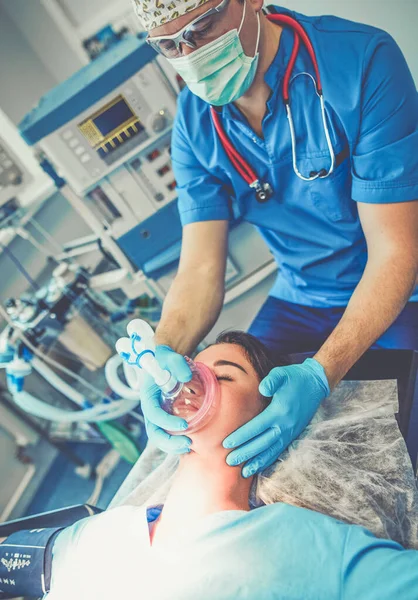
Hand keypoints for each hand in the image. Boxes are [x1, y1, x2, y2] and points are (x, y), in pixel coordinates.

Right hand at [140, 345, 192, 453]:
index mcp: (148, 397)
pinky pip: (167, 433)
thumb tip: (187, 377)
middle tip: (188, 443)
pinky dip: (176, 441)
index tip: (185, 425)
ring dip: (172, 445)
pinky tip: (190, 443)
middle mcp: (151, 409)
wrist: (162, 361)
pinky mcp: (165, 417)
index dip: (167, 423)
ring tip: (190, 447)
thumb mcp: (169, 357)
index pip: (154, 414)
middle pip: (154, 432)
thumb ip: (177, 364)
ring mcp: (157, 415)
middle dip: (169, 442)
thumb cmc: (164, 359)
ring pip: (159, 436)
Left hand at [223, 358, 329, 476]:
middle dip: (244, 453)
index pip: (256, 427)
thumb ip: (271, 381)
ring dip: (256, 462)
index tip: (226, 444)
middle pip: (261, 443)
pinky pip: (279, 450)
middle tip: (228, 461)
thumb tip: (262, 389)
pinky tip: (259, 466)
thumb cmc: (295, 377)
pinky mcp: (293, 434)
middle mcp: (285, 425)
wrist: (315, 384)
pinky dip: (269, 460)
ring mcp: (290, 432)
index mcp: (279, 411)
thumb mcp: (282, 374)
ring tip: (243, 472)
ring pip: (271, 451)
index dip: (241, 436)